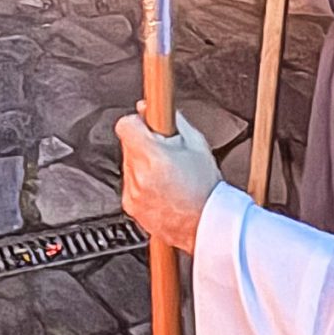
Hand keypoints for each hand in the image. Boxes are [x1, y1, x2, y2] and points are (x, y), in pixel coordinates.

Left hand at [118, 105, 220, 255]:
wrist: (208, 225)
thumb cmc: (207, 188)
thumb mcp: (197, 144)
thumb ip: (173, 120)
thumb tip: (153, 109)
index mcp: (152, 158)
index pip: (125, 125)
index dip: (138, 122)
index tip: (148, 125)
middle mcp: (138, 177)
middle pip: (127, 145)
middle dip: (144, 144)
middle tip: (166, 153)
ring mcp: (133, 194)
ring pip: (129, 165)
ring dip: (143, 164)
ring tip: (167, 173)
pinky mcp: (131, 207)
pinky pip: (130, 185)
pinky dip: (142, 184)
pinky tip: (163, 188)